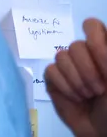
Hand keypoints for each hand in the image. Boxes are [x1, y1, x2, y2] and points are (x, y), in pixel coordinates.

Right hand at [46, 18, 106, 136]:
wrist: (105, 133)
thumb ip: (106, 54)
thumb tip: (91, 28)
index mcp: (103, 50)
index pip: (92, 26)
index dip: (96, 42)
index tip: (106, 64)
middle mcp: (86, 55)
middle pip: (75, 44)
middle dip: (88, 70)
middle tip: (99, 88)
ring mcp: (68, 67)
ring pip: (61, 56)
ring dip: (77, 80)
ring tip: (89, 95)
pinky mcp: (54, 79)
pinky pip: (50, 70)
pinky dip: (64, 85)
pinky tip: (76, 97)